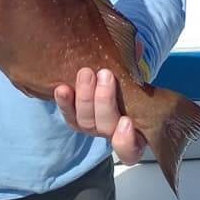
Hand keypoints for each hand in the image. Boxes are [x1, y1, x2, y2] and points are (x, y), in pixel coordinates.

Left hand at [54, 41, 147, 164]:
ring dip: (85, 97)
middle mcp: (112, 134)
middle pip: (106, 127)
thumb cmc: (130, 81)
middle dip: (104, 101)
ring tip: (86, 73)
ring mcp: (92, 126)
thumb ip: (137, 70)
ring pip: (85, 122)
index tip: (127, 121)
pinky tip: (61, 89)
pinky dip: (65, 103)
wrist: (108, 75)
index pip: (131, 150)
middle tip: (105, 75)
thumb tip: (136, 50)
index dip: (127, 140)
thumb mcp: (137, 77)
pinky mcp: (75, 117)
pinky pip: (68, 115)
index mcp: (136, 132)